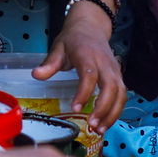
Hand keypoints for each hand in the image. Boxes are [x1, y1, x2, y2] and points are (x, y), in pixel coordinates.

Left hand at [35, 0, 126, 128]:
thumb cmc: (74, 39)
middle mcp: (105, 63)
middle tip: (92, 124)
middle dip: (104, 108)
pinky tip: (105, 123)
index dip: (84, 93)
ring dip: (113, 113)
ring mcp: (115, 70)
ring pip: (121, 93)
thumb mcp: (58, 47)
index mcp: (88, 55)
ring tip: (100, 129)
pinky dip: (116, 111)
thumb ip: (49, 64)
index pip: (89, 75)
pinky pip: (122, 95)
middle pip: (111, 87)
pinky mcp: (119, 76)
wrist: (91, 27)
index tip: (75, 108)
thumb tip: (36, 75)